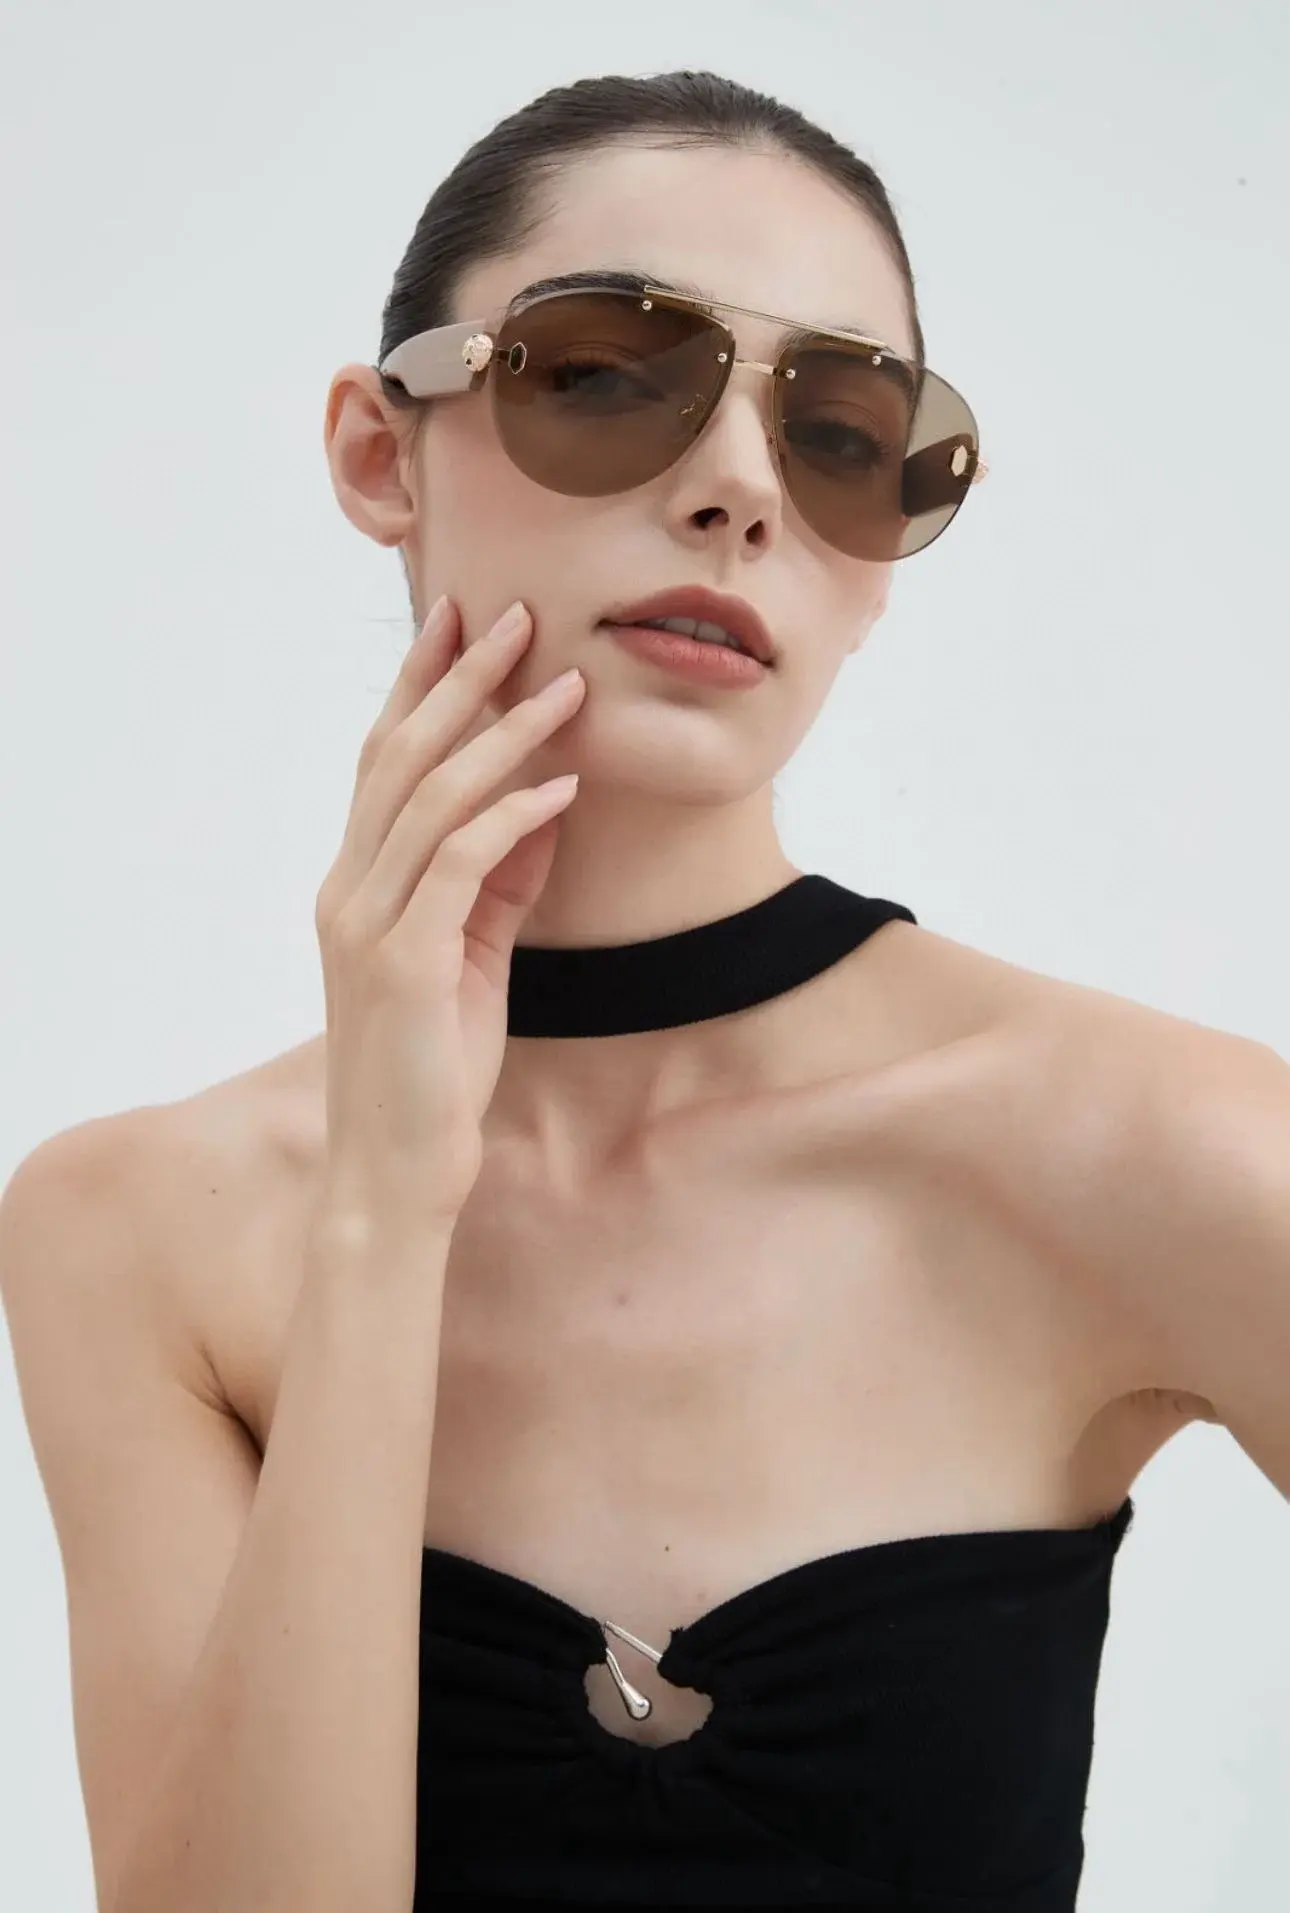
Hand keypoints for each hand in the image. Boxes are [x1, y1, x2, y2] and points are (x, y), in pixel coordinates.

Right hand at [312, 595, 585, 1223]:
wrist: (396, 1171)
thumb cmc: (436, 1069)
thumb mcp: (476, 956)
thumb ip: (501, 881)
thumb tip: (546, 801)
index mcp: (357, 884)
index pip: (385, 762)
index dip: (420, 686)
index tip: (461, 621)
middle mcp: (348, 890)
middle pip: (398, 757)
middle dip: (458, 679)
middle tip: (515, 615)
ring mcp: (367, 924)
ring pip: (430, 798)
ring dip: (502, 736)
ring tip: (564, 687)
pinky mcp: (403, 963)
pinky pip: (461, 867)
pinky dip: (512, 819)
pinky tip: (562, 789)